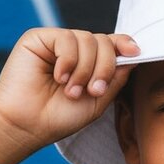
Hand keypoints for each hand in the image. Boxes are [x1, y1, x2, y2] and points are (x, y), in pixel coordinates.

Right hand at [0, 28, 138, 163]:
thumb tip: (135, 55)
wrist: (28, 125)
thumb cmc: (60, 117)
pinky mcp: (39, 38)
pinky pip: (67, 38)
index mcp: (90, 63)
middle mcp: (75, 50)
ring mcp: (58, 43)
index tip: (135, 53)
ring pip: (89, 39)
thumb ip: (116, 78)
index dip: (125, 45)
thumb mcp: (98, 100)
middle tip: (93, 91)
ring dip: (85, 69)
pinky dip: (68, 60)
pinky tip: (59, 77)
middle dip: (105, 68)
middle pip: (104, 42)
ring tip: (72, 91)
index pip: (112, 45)